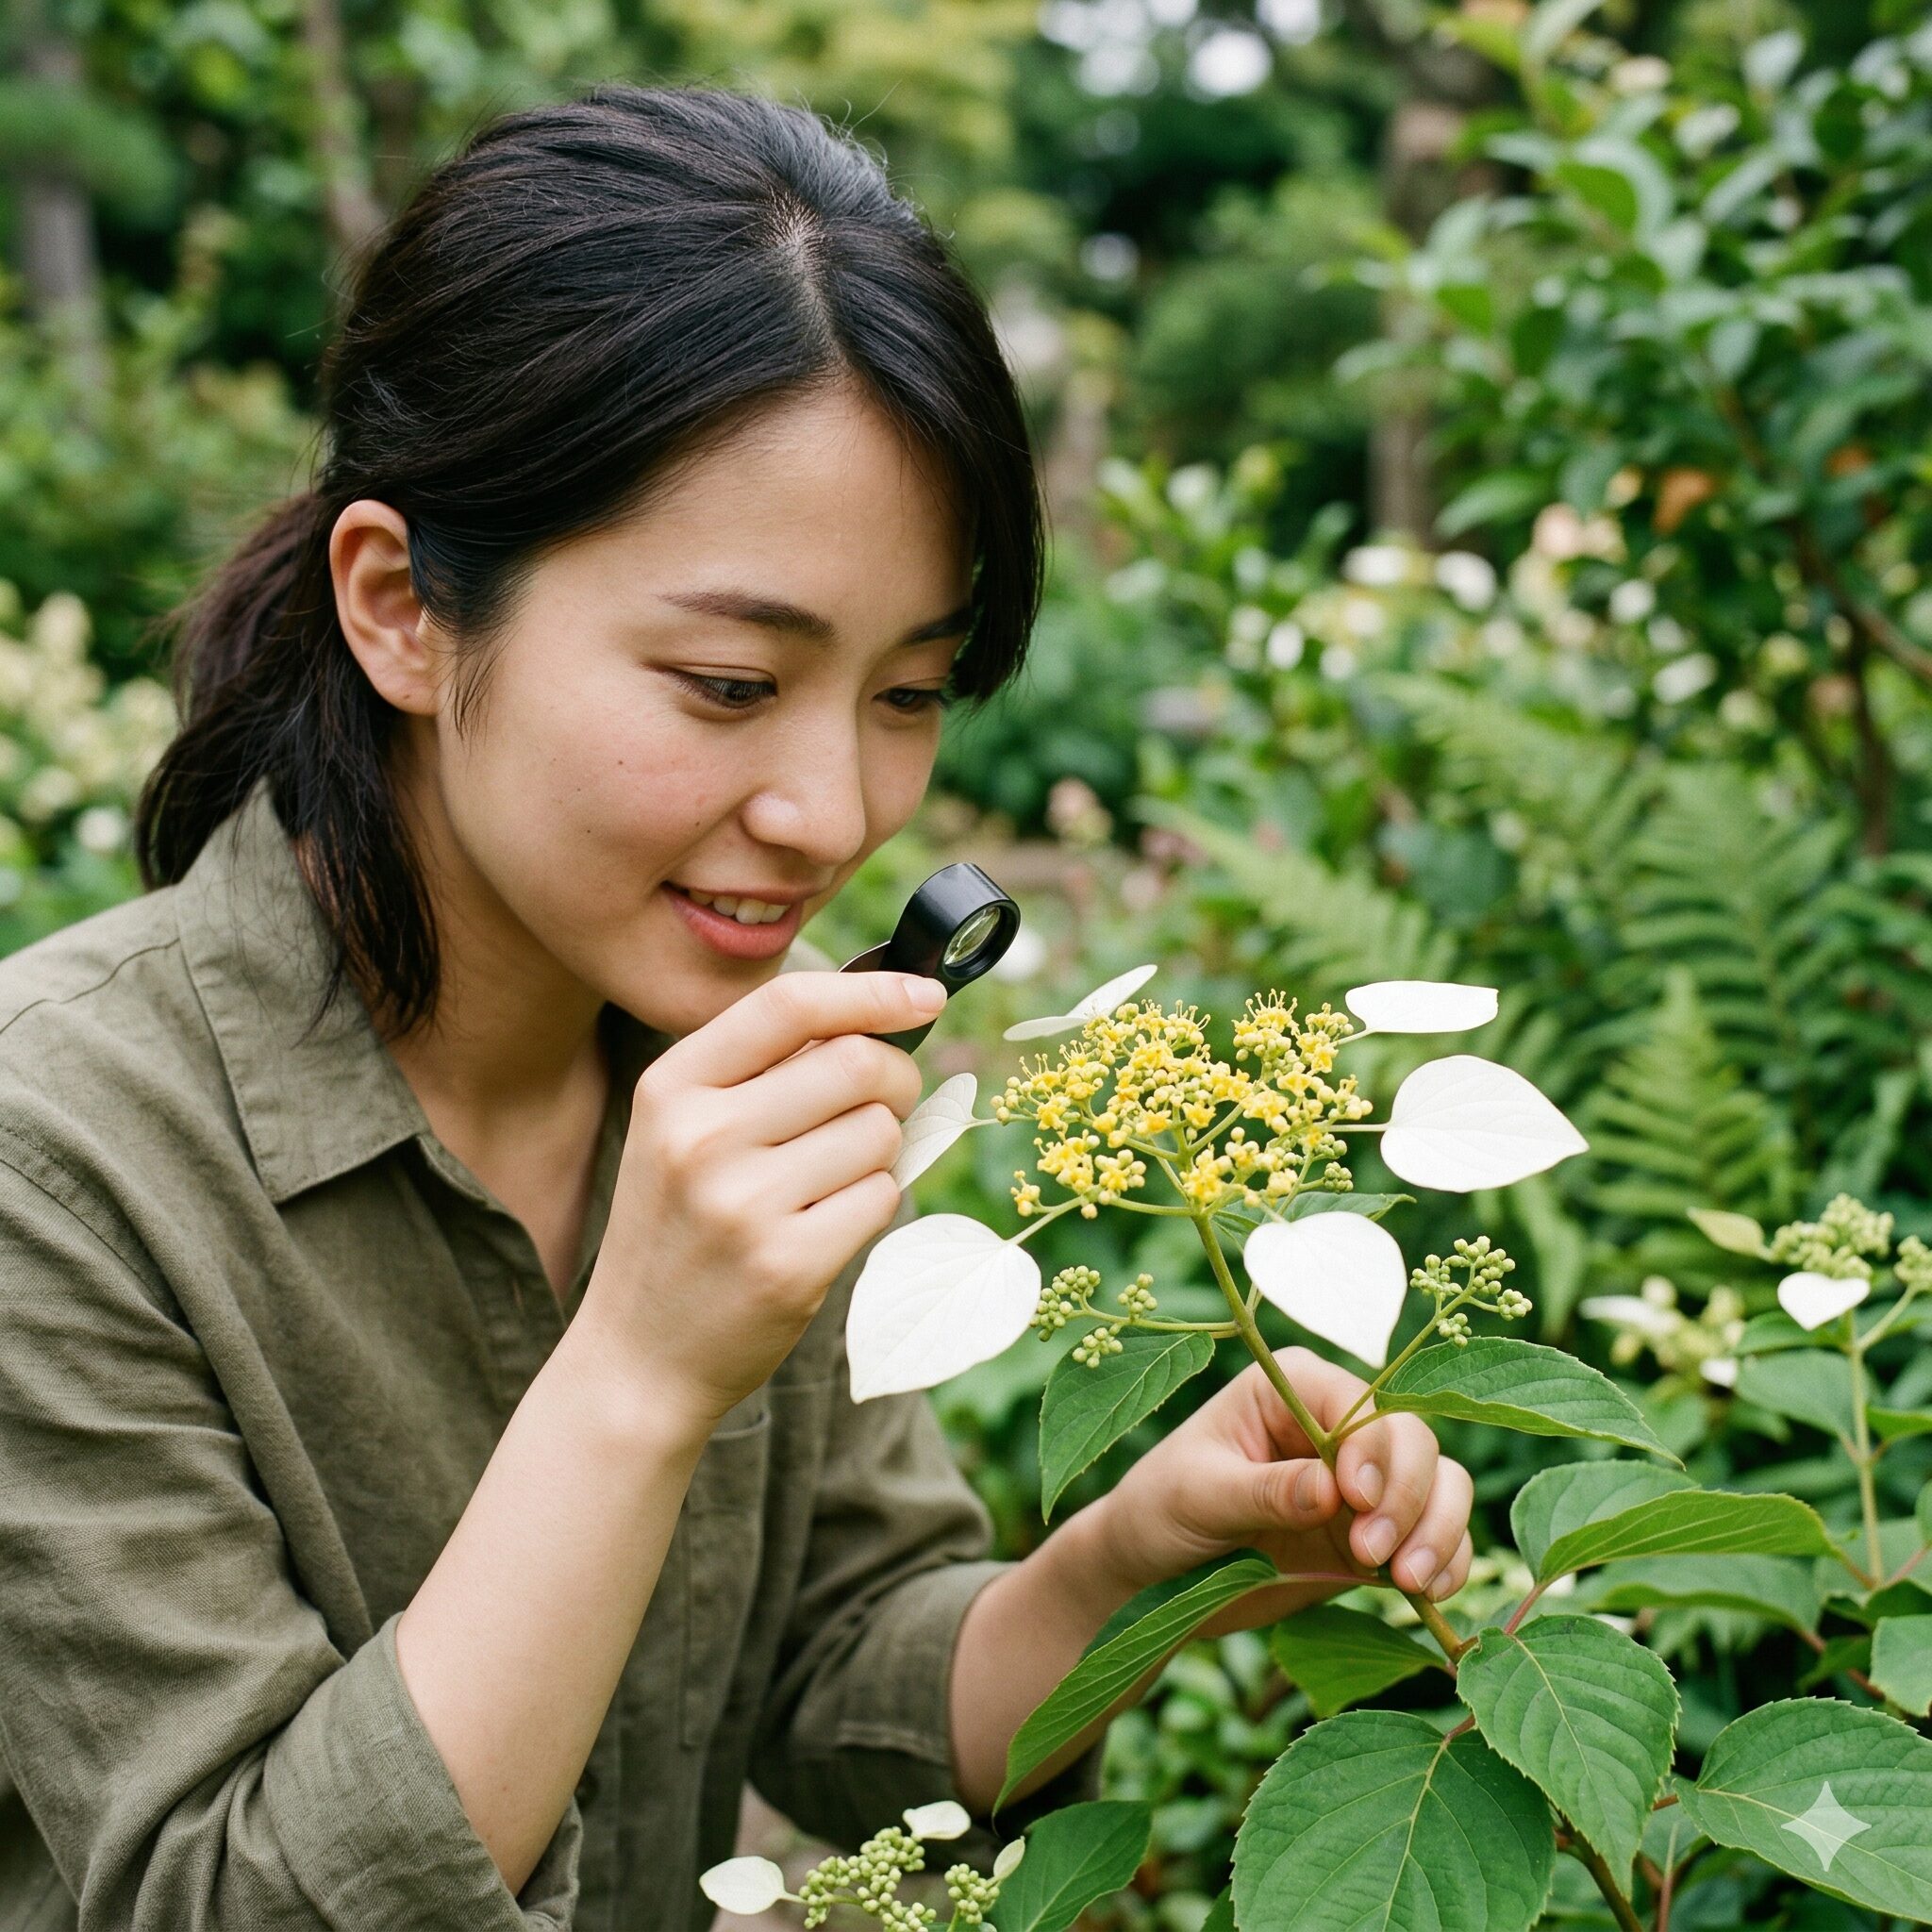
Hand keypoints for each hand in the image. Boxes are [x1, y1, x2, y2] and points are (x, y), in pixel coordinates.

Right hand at [577, 970, 945, 1431]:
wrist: (639, 1355)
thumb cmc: (682, 1226)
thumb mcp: (684, 1130)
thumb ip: (764, 1070)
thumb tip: (883, 1017)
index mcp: (672, 1087)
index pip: (788, 1005)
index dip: (872, 991)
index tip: (925, 996)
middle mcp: (701, 1137)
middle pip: (855, 1063)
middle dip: (896, 1078)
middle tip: (886, 1105)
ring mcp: (743, 1204)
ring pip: (879, 1132)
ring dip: (880, 1151)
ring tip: (831, 1181)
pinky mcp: (788, 1265)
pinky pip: (882, 1197)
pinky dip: (874, 1203)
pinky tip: (827, 1225)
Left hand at [1081, 1346, 1474, 1632]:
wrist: (1154, 1568)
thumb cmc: (1161, 1507)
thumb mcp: (1199, 1495)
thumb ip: (1265, 1491)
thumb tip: (1332, 1489)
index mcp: (1293, 1388)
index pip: (1362, 1405)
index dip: (1375, 1452)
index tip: (1355, 1502)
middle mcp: (1339, 1424)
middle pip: (1415, 1442)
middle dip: (1409, 1498)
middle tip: (1373, 1555)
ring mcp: (1364, 1480)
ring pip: (1443, 1484)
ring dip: (1439, 1531)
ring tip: (1408, 1582)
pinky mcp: (1376, 1531)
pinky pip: (1439, 1536)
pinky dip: (1448, 1561)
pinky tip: (1428, 1593)